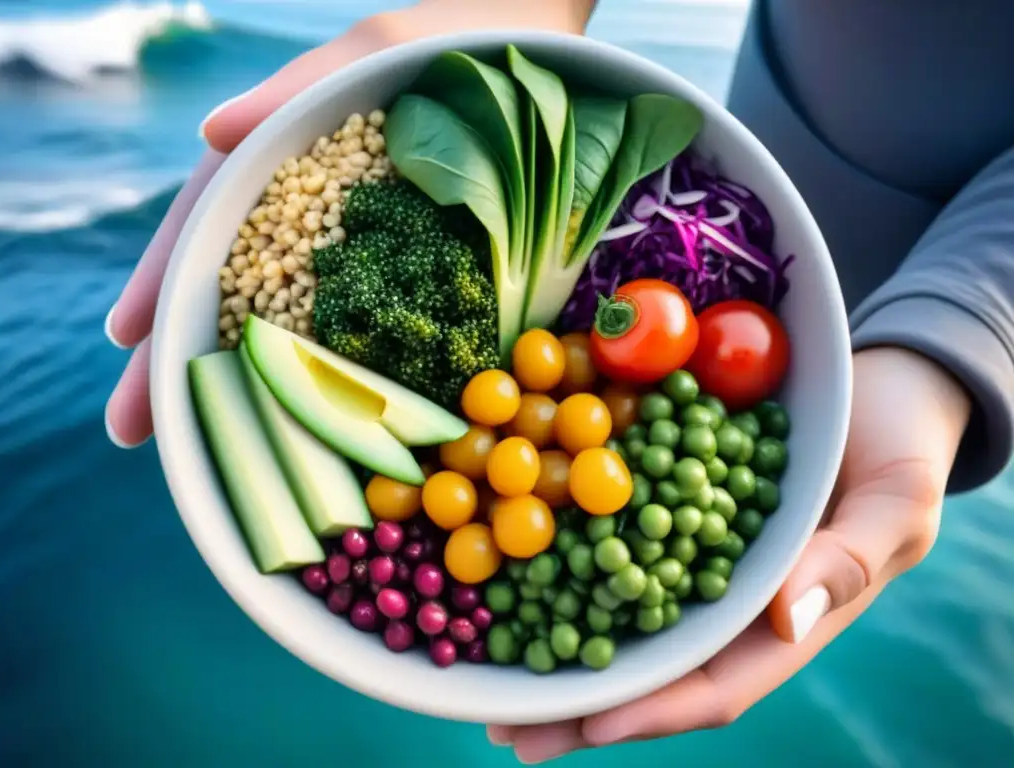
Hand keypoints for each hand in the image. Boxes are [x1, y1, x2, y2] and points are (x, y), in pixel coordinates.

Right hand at [103, 0, 595, 446]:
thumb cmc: (446, 42)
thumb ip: (296, 89)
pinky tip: (307, 420)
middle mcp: (313, 216)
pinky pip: (368, 329)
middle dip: (179, 355)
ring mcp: (360, 250)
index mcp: (283, 163)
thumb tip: (210, 132)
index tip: (128, 341)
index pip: (206, 223)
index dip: (163, 279)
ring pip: (290, 319)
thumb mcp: (371, 52)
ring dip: (243, 380)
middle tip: (132, 427)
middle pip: (232, 286)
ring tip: (195, 442)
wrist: (532, 54)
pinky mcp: (415, 273)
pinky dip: (330, 375)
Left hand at [488, 346, 970, 763]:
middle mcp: (729, 601)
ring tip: (492, 678)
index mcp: (785, 619)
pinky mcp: (671, 511)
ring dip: (560, 646)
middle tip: (507, 730)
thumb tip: (786, 623)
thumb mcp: (893, 504)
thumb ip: (847, 562)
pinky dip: (568, 569)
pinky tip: (517, 577)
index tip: (590, 729)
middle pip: (651, 666)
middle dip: (583, 706)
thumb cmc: (898, 449)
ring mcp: (695, 558)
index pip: (718, 684)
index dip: (654, 711)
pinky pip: (617, 548)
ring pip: (622, 617)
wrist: (872, 388)